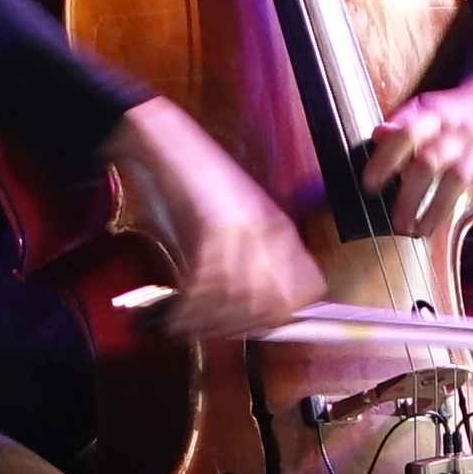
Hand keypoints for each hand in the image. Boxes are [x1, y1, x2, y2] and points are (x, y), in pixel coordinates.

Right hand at [97, 99, 324, 340]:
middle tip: (216, 330)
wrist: (163, 143)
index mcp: (278, 229)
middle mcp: (266, 231)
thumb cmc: (191, 186)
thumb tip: (256, 311)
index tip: (258, 326)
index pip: (309, 287)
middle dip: (245, 326)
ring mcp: (240, 229)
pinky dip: (186, 310)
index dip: (288, 314)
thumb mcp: (231, 224)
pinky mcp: (209, 229)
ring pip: (241, 301)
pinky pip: (205, 288)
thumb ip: (248, 262)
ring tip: (188, 325)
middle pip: (276, 303)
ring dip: (210, 323)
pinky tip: (173, 313)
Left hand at [356, 75, 472, 231]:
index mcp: (437, 115)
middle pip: (430, 163)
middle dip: (409, 196)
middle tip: (397, 222)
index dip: (387, 159)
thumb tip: (379, 134)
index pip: (408, 133)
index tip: (370, 184)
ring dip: (438, 208)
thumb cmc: (456, 113)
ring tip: (420, 230)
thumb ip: (402, 122)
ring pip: (460, 178)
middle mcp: (461, 131)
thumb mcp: (426, 107)